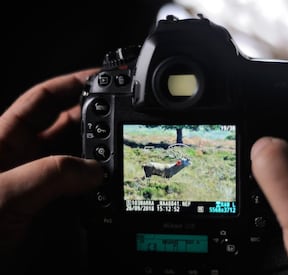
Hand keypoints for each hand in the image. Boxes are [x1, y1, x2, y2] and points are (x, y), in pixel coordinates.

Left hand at [0, 69, 102, 256]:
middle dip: (93, 119)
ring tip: (119, 151)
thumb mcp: (2, 194)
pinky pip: (82, 190)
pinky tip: (109, 185)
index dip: (69, 85)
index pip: (41, 100)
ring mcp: (39, 185)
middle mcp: (24, 158)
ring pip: (78, 160)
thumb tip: (94, 168)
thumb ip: (48, 175)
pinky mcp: (51, 210)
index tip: (98, 78)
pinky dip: (98, 187)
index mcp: (3, 140)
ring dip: (99, 155)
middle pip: (66, 127)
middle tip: (119, 117)